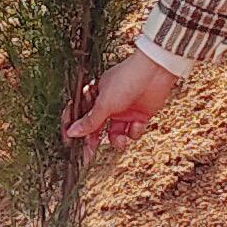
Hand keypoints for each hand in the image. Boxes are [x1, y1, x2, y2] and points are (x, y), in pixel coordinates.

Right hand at [63, 53, 177, 148]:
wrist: (154, 72)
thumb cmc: (126, 79)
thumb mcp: (104, 103)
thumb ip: (90, 121)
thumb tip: (73, 131)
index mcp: (97, 98)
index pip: (84, 118)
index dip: (79, 131)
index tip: (75, 145)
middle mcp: (110, 105)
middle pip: (99, 128)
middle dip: (95, 141)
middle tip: (91, 154)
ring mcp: (125, 111)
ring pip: (116, 134)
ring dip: (118, 139)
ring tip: (120, 140)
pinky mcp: (141, 115)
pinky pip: (134, 131)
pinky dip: (135, 130)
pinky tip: (138, 123)